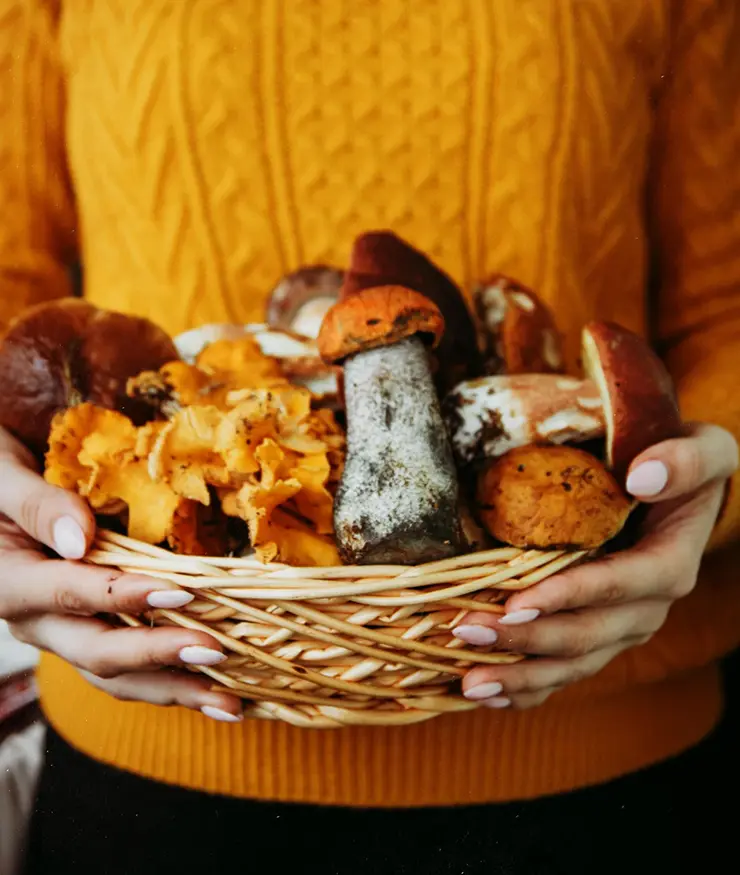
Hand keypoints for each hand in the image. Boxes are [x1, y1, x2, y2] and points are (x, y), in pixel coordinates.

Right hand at [0, 427, 242, 722]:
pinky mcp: (88, 637)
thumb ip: (39, 506)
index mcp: (9, 583)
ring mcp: (63, 636)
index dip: (125, 596)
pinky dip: (173, 681)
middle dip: (160, 656)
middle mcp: (36, 621)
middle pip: (98, 651)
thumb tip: (79, 539)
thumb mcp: (4, 477)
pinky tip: (218, 691)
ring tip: (230, 704)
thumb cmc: (0, 481)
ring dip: (175, 690)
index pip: (71, 593)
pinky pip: (130, 670)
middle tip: (216, 654)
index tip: (180, 594)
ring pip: (118, 676)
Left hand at [456, 423, 738, 709]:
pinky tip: (488, 696)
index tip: (518, 600)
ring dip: (520, 675)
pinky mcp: (600, 637)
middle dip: (527, 639)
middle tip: (467, 632)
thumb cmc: (683, 466)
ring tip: (469, 683)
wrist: (677, 494)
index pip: (622, 585)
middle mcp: (648, 607)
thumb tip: (643, 477)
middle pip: (587, 634)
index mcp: (670, 563)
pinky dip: (528, 688)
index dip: (573, 594)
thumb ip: (686, 460)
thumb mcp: (705, 449)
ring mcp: (622, 628)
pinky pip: (565, 673)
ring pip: (572, 664)